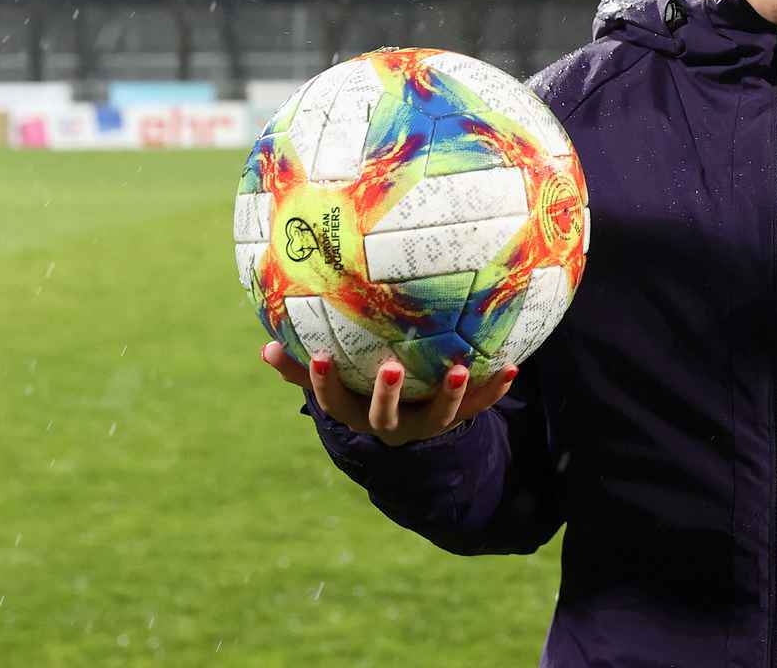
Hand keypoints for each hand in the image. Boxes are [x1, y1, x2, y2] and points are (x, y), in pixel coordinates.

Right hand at [261, 341, 517, 447]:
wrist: (412, 430)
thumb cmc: (362, 392)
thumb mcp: (334, 384)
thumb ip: (301, 369)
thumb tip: (264, 347)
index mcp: (357, 414)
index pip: (334, 402)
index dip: (323, 384)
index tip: (320, 357)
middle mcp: (390, 426)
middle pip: (385, 417)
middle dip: (388, 395)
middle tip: (391, 368)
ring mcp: (425, 426)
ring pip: (437, 417)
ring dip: (449, 394)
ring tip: (457, 367)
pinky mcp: (457, 419)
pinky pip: (478, 407)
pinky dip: (494, 389)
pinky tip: (512, 367)